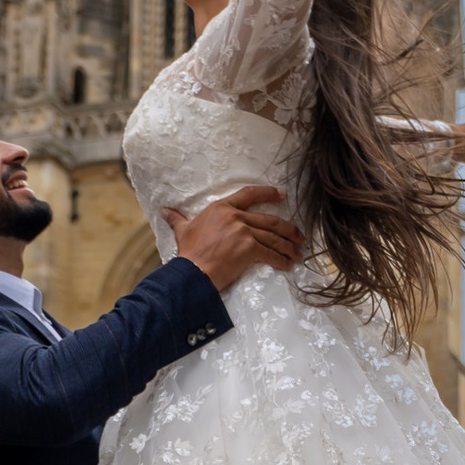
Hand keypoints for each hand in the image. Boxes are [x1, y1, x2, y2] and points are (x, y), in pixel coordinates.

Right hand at [168, 182, 301, 291]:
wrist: (193, 272)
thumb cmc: (188, 252)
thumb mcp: (183, 230)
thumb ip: (177, 219)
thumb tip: (164, 211)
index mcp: (222, 208)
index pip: (249, 194)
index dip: (268, 193)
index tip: (282, 194)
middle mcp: (235, 217)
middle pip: (270, 220)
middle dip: (288, 229)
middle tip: (299, 236)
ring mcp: (243, 232)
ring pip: (274, 237)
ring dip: (289, 246)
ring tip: (298, 253)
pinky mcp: (249, 248)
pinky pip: (270, 253)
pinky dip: (281, 260)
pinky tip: (288, 264)